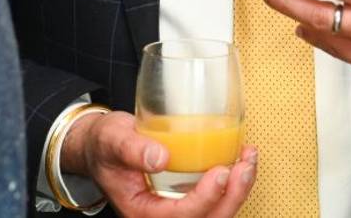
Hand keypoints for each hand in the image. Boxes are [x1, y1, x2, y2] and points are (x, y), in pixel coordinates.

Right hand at [62, 110, 256, 216]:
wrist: (102, 147)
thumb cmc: (105, 145)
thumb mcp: (113, 141)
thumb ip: (133, 149)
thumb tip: (160, 158)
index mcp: (141, 211)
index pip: (179, 216)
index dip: (204, 199)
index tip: (220, 173)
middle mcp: (161, 215)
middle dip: (231, 197)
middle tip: (244, 167)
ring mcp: (176, 208)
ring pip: (216, 213)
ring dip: (238, 191)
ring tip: (249, 160)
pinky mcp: (188, 196)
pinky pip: (216, 200)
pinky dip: (233, 184)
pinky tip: (242, 160)